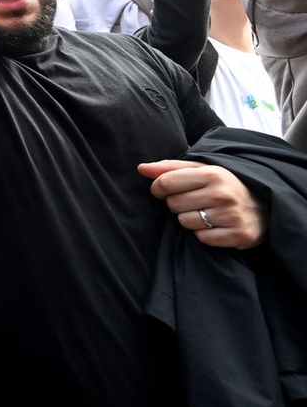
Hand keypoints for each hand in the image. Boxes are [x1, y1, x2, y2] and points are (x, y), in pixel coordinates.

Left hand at [138, 158, 267, 247]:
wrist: (265, 205)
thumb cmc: (224, 184)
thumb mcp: (201, 170)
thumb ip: (169, 168)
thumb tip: (141, 168)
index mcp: (212, 173)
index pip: (166, 183)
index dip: (159, 188)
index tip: (165, 190)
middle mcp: (222, 194)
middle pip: (173, 205)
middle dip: (178, 204)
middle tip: (194, 201)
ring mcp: (231, 216)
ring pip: (185, 223)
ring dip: (191, 220)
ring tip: (207, 213)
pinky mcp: (238, 235)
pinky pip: (202, 239)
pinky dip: (205, 234)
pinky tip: (217, 225)